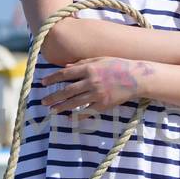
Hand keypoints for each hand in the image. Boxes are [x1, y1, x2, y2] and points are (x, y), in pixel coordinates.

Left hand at [40, 57, 154, 112]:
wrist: (136, 78)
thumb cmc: (118, 66)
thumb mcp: (100, 59)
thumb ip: (82, 63)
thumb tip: (65, 68)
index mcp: (89, 68)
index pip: (65, 74)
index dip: (52, 78)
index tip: (43, 83)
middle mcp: (91, 81)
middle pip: (67, 90)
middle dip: (54, 96)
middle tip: (43, 102)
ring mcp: (97, 94)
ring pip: (75, 102)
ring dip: (62, 107)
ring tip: (52, 110)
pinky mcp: (103, 104)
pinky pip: (87, 111)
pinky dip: (78, 116)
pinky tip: (69, 118)